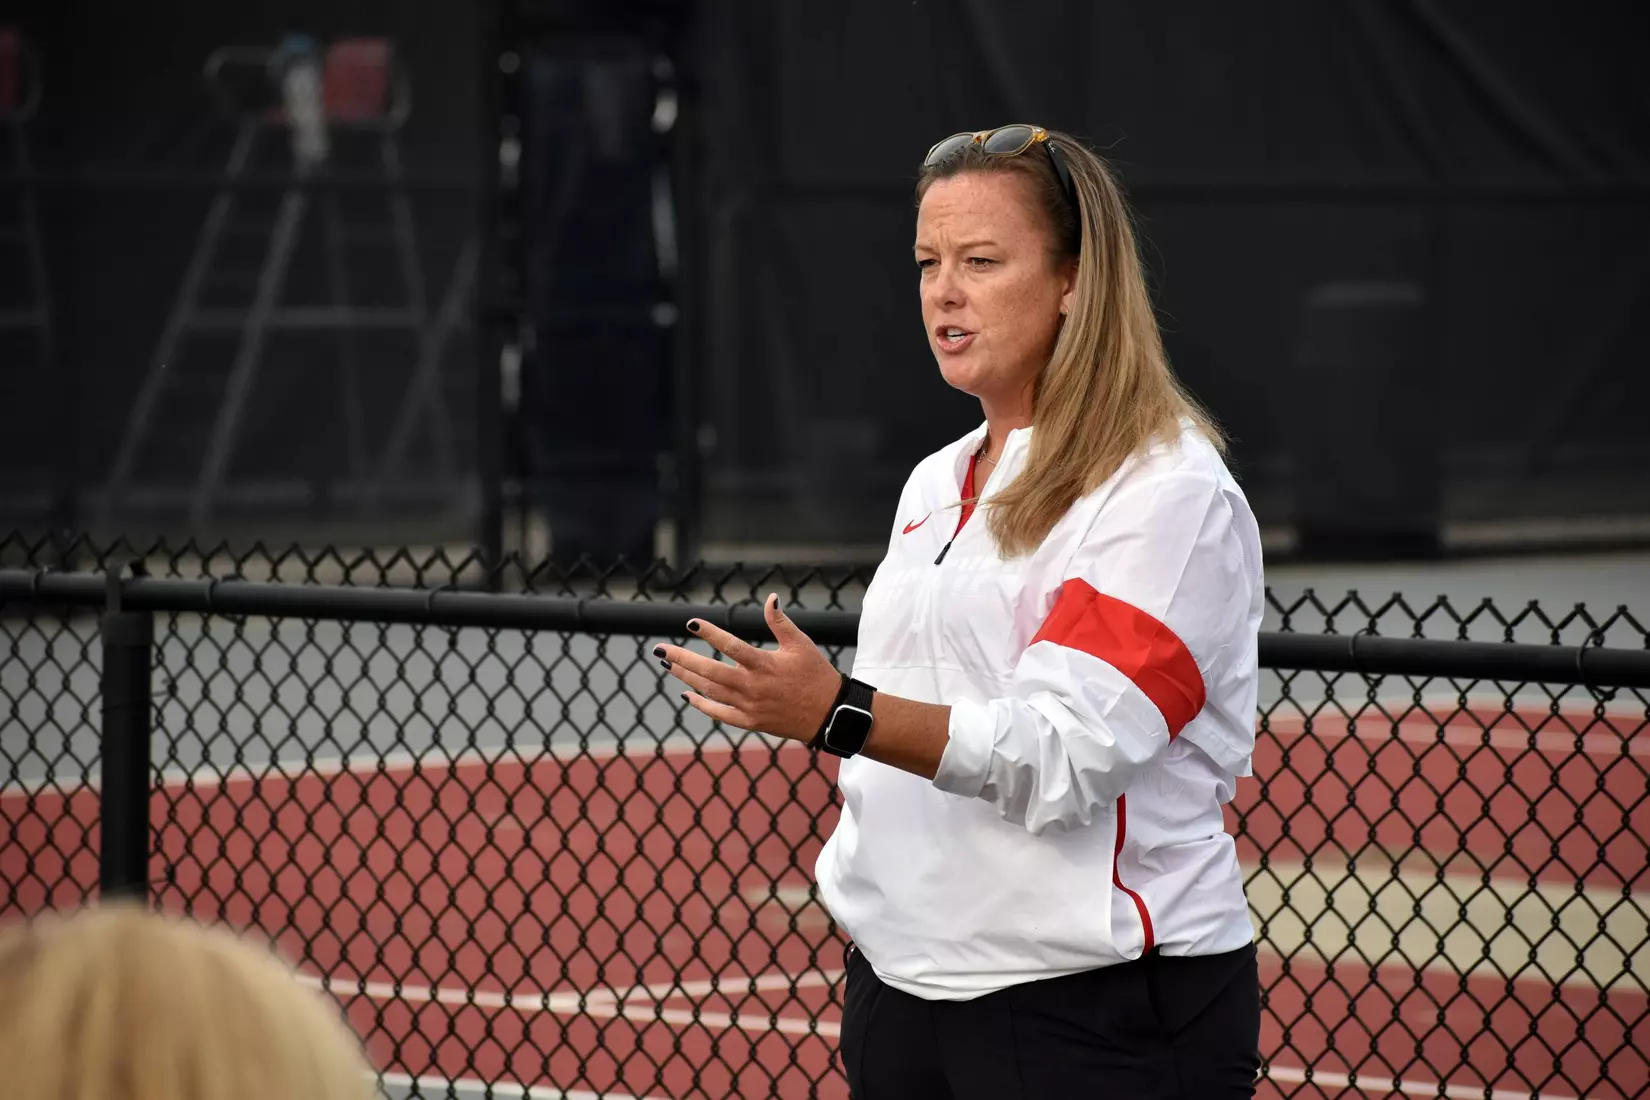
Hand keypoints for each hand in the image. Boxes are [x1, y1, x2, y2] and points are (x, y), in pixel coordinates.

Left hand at [655, 593, 843, 742]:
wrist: (829, 714)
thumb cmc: (816, 675)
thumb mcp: (801, 644)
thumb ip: (780, 622)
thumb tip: (771, 598)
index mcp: (764, 664)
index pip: (730, 646)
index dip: (709, 633)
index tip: (690, 623)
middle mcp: (752, 686)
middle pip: (709, 672)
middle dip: (681, 659)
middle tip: (659, 650)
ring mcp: (750, 706)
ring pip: (709, 692)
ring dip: (686, 678)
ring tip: (669, 665)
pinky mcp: (751, 722)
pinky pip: (720, 714)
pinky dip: (702, 705)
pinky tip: (688, 696)